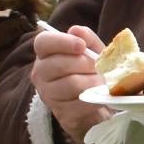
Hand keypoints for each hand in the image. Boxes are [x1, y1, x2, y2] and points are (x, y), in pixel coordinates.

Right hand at [32, 24, 109, 143]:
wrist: (94, 103)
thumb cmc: (89, 72)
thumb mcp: (92, 52)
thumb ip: (86, 39)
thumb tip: (77, 30)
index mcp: (45, 54)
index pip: (43, 42)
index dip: (62, 42)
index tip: (81, 46)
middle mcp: (41, 73)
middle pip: (59, 64)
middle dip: (85, 64)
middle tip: (99, 67)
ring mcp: (48, 95)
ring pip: (71, 84)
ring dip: (93, 82)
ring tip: (102, 82)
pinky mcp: (61, 113)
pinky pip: (80, 103)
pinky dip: (95, 99)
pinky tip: (100, 96)